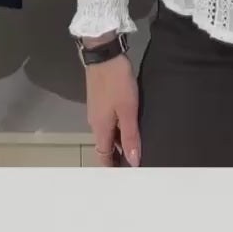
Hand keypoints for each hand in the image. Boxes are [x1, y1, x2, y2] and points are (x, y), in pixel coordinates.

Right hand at [85, 50, 139, 165]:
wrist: (104, 55)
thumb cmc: (117, 84)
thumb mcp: (128, 111)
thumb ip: (131, 136)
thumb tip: (133, 162)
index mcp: (100, 128)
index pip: (103, 156)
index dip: (113, 168)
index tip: (126, 176)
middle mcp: (95, 122)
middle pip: (105, 146)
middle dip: (118, 157)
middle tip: (137, 163)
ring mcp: (96, 111)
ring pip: (107, 134)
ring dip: (119, 142)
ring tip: (137, 147)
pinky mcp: (100, 101)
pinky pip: (109, 123)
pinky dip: (118, 130)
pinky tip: (131, 126)